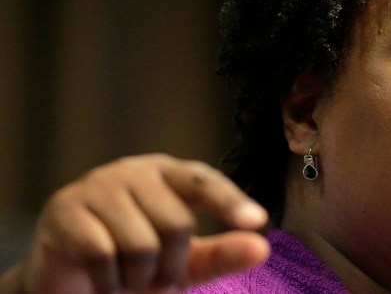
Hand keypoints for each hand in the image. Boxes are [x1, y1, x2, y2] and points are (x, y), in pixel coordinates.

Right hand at [0, 153, 269, 293]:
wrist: (67, 281)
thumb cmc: (135, 264)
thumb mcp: (184, 262)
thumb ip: (222, 253)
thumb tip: (261, 247)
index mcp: (168, 174)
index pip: (204, 182)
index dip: (230, 202)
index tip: (257, 221)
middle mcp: (134, 171)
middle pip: (176, 224)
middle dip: (170, 268)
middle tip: (155, 283)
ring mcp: (96, 186)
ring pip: (141, 244)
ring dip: (138, 280)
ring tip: (127, 281)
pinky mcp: (64, 211)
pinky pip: (102, 256)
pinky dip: (108, 283)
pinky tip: (101, 282)